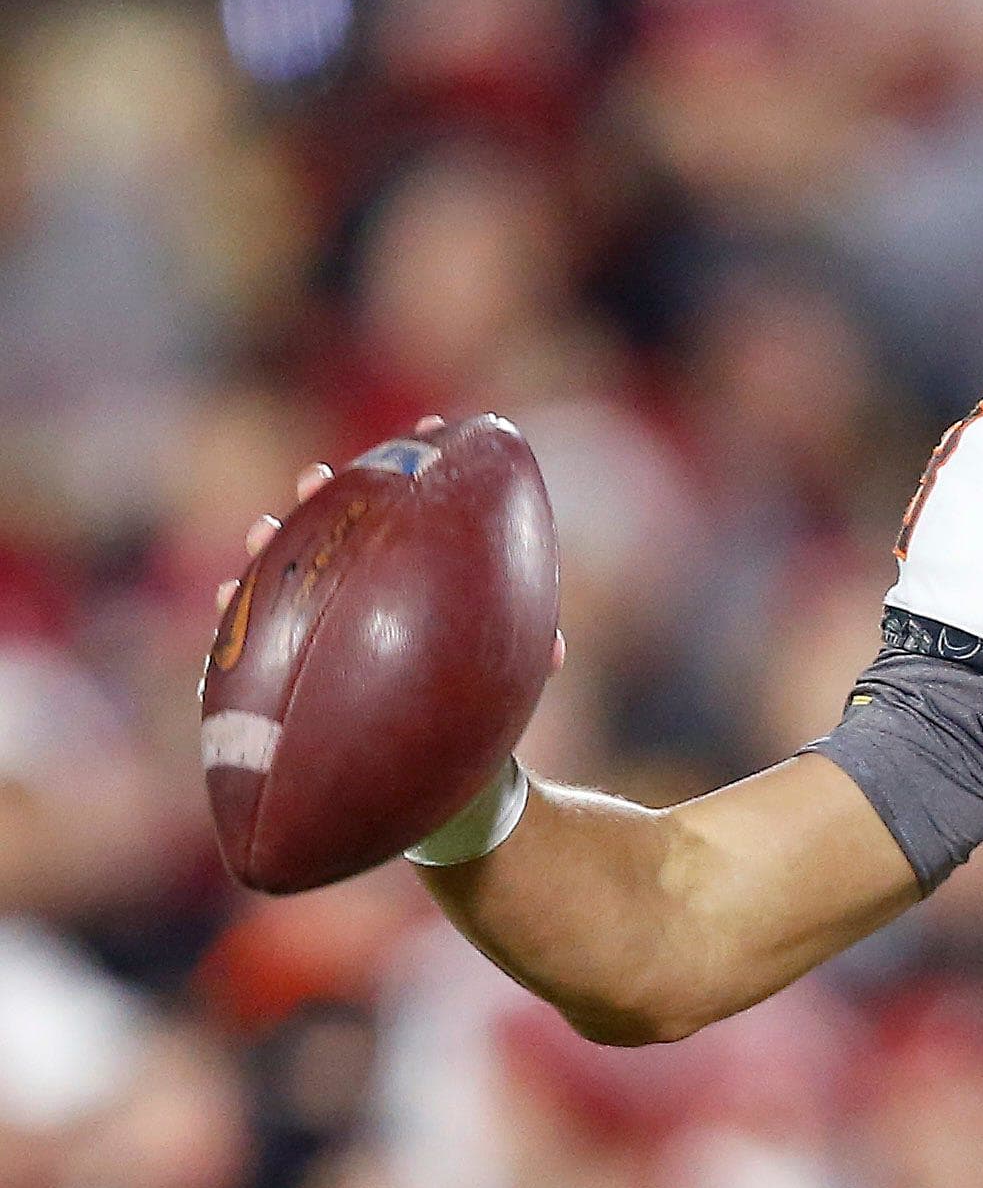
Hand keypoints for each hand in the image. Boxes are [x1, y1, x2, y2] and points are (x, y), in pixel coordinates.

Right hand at [216, 415, 566, 675]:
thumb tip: (551, 651)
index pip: (419, 505)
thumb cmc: (466, 700)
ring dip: (274, 540)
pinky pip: (254, 620)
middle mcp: (369, 579)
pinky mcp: (290, 647)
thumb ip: (520, 653)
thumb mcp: (496, 673)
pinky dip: (237, 606)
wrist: (424, 762)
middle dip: (329, 493)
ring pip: (292, 561)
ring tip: (262, 531)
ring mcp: (325, 607)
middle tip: (317, 479)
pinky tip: (226, 593)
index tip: (430, 426)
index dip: (422, 462)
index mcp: (417, 570)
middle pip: (346, 521)